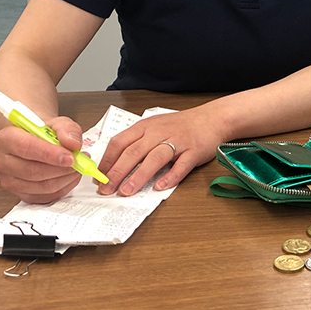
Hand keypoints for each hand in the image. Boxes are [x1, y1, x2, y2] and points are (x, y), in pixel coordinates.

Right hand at [0, 116, 83, 203]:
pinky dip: (63, 188)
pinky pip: (45, 197)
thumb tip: (73, 144)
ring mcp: (10, 181)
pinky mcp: (21, 195)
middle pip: (33, 171)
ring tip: (77, 167)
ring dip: (65, 178)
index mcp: (6, 139)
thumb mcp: (57, 122)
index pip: (26, 148)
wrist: (36, 142)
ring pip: (41, 186)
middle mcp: (3, 162)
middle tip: (79, 162)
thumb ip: (66, 129)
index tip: (70, 157)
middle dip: (61, 168)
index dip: (50, 154)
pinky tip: (70, 177)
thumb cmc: (43, 132)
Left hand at [96, 109, 225, 196]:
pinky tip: (160, 187)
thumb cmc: (181, 125)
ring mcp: (177, 141)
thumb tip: (114, 165)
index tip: (98, 178)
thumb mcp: (155, 127)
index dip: (107, 161)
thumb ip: (137, 142)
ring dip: (139, 176)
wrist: (212, 118)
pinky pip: (181, 165)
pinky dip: (171, 176)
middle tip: (107, 190)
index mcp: (145, 126)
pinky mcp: (194, 150)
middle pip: (134, 152)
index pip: (120, 142)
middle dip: (117, 172)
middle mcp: (159, 132)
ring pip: (155, 158)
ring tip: (127, 191)